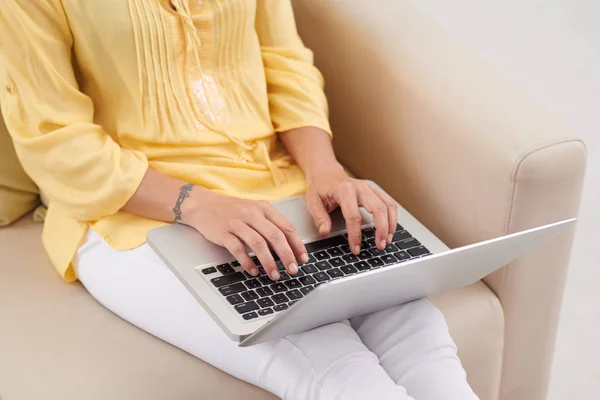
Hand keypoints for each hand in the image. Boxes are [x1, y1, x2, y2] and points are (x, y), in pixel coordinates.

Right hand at [185, 191, 308, 280]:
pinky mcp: (223, 232)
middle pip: (275, 236)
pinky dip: (247, 262)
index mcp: (264, 208)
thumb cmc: (232, 210)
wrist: (203, 205)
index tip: (303, 259)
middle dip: (287, 255)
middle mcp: (252, 213)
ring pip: (258, 243)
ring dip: (269, 261)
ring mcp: (237, 222)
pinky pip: (238, 249)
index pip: (287, 227)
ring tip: (275, 274)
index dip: (297, 245)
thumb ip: (271, 226)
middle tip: (293, 270)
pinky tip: (254, 271)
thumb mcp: (255, 212)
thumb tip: (289, 248)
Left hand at [306, 168, 397, 254]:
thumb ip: (319, 217)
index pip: (353, 216)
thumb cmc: (320, 187)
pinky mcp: (373, 191)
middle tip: (380, 246)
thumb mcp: (313, 202)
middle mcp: (360, 187)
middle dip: (381, 229)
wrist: (325, 172)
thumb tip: (325, 232)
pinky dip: (392, 217)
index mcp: (344, 190)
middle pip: (378, 209)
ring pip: (387, 205)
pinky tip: (389, 230)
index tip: (355, 248)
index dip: (355, 234)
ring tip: (387, 240)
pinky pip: (389, 203)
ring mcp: (369, 188)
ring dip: (391, 224)